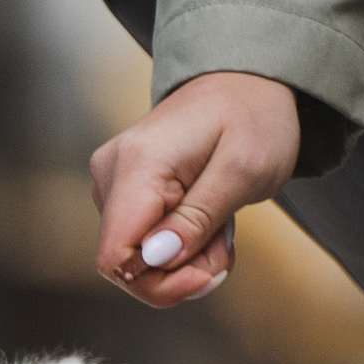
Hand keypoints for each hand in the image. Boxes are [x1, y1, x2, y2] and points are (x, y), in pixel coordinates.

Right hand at [90, 71, 301, 302]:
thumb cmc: (252, 116)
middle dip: (183, 270)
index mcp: (137, 166)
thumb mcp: (244, 170)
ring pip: (139, 257)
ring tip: (223, 224)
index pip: (116, 257)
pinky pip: (145, 240)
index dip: (158, 284)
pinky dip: (182, 243)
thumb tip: (155, 258)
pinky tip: (208, 218)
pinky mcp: (124, 190)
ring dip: (187, 257)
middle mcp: (111, 174)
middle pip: (128, 263)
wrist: (245, 79)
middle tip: (227, 243)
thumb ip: (198, 218)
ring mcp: (113, 181)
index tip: (206, 275)